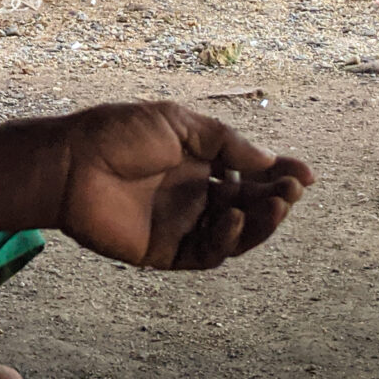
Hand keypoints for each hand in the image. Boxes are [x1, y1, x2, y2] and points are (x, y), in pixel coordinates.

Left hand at [55, 102, 312, 269]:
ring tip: (275, 205)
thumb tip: (270, 160)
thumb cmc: (117, 133)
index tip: (307, 174)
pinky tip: (233, 219)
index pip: (251, 174)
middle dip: (275, 199)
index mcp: (199, 162)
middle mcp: (195, 195)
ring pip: (235, 234)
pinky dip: (226, 240)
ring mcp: (181, 225)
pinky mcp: (165, 252)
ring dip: (260, 222)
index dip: (280, 174)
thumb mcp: (179, 124)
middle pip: (248, 206)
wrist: (71, 162)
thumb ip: (225, 144)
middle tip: (292, 190)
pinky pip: (206, 253)